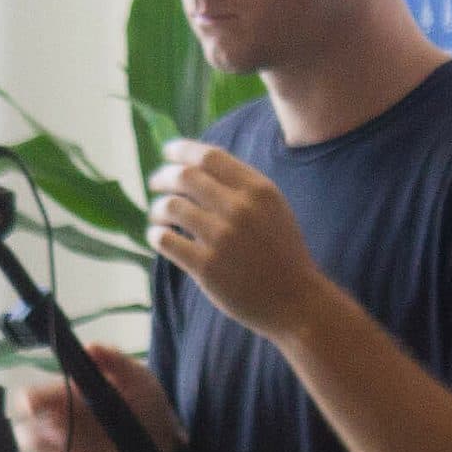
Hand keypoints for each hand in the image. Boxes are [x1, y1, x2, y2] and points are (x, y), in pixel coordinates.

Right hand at [10, 348, 180, 451]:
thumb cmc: (145, 404)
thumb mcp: (136, 377)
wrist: (167, 445)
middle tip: (64, 435)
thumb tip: (91, 348)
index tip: (35, 407)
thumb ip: (113, 361)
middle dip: (38, 439)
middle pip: (25, 437)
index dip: (26, 404)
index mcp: (63, 400)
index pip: (28, 400)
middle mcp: (60, 430)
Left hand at [149, 144, 320, 339]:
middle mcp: (240, 209)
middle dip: (164, 176)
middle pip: (186, 176)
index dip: (182, 150)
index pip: (210, 156)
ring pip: (171, 207)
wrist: (296, 301)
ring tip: (158, 215)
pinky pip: (166, 240)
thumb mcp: (274, 209)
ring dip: (158, 207)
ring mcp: (222, 238)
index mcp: (259, 190)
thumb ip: (242, 186)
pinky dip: (155, 234)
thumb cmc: (282, 253)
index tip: (168, 152)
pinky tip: (157, 236)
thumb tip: (197, 164)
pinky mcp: (206, 267)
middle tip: (155, 182)